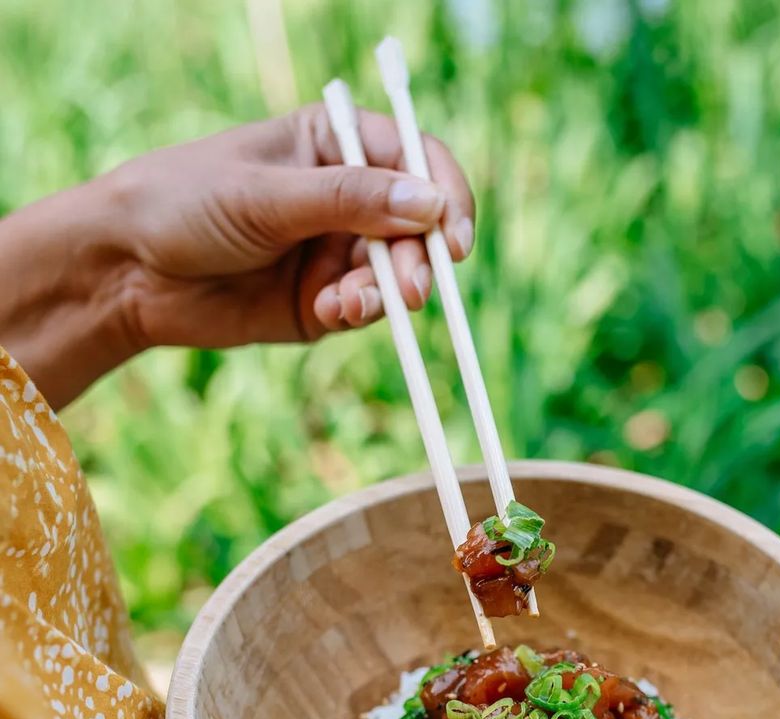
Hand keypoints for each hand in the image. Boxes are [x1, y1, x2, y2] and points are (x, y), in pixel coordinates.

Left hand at [0, 104, 473, 406]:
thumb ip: (350, 199)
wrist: (127, 272)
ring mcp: (337, 250)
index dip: (446, 194)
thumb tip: (431, 204)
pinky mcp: (325, 301)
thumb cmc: (184, 203)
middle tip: (410, 288)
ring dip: (388, 292)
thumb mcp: (268, 194)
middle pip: (418, 224)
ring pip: (397, 273)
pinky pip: (366, 309)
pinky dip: (359, 314)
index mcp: (334, 144)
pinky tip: (329, 312)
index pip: (416, 158)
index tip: (453, 236)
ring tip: (350, 303)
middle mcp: (346, 197)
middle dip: (419, 257)